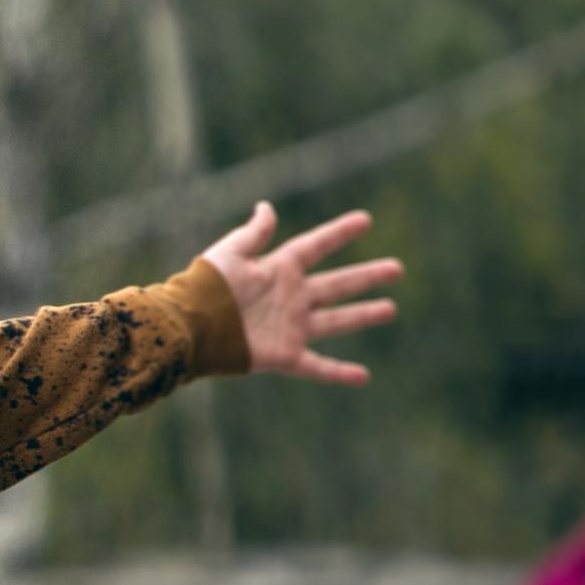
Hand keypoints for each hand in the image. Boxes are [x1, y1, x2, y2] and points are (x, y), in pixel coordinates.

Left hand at [199, 202, 400, 384]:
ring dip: (363, 315)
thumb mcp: (230, 254)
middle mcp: (289, 297)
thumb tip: (266, 207)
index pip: (315, 246)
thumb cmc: (204, 288)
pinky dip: (339, 373)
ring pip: (336, 321)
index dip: (338, 233)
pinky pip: (317, 366)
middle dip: (366, 276)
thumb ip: (252, 234)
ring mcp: (290, 327)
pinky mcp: (283, 355)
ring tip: (390, 309)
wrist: (187, 328)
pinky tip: (363, 376)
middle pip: (336, 284)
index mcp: (277, 269)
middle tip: (397, 268)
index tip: (365, 220)